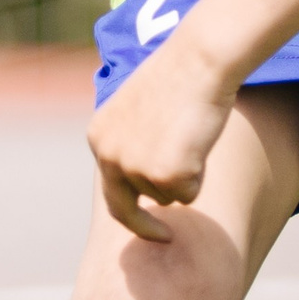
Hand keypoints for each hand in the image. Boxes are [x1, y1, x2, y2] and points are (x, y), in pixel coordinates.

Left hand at [88, 44, 234, 242]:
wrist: (198, 61)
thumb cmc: (179, 78)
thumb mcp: (139, 109)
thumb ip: (133, 142)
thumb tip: (143, 178)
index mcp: (98, 138)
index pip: (110, 190)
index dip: (130, 212)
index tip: (148, 227)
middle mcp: (108, 156)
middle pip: (126, 209)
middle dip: (146, 229)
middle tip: (165, 238)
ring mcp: (134, 167)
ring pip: (166, 197)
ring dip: (184, 177)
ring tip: (190, 136)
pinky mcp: (164, 174)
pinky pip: (189, 195)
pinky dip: (200, 176)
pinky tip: (198, 143)